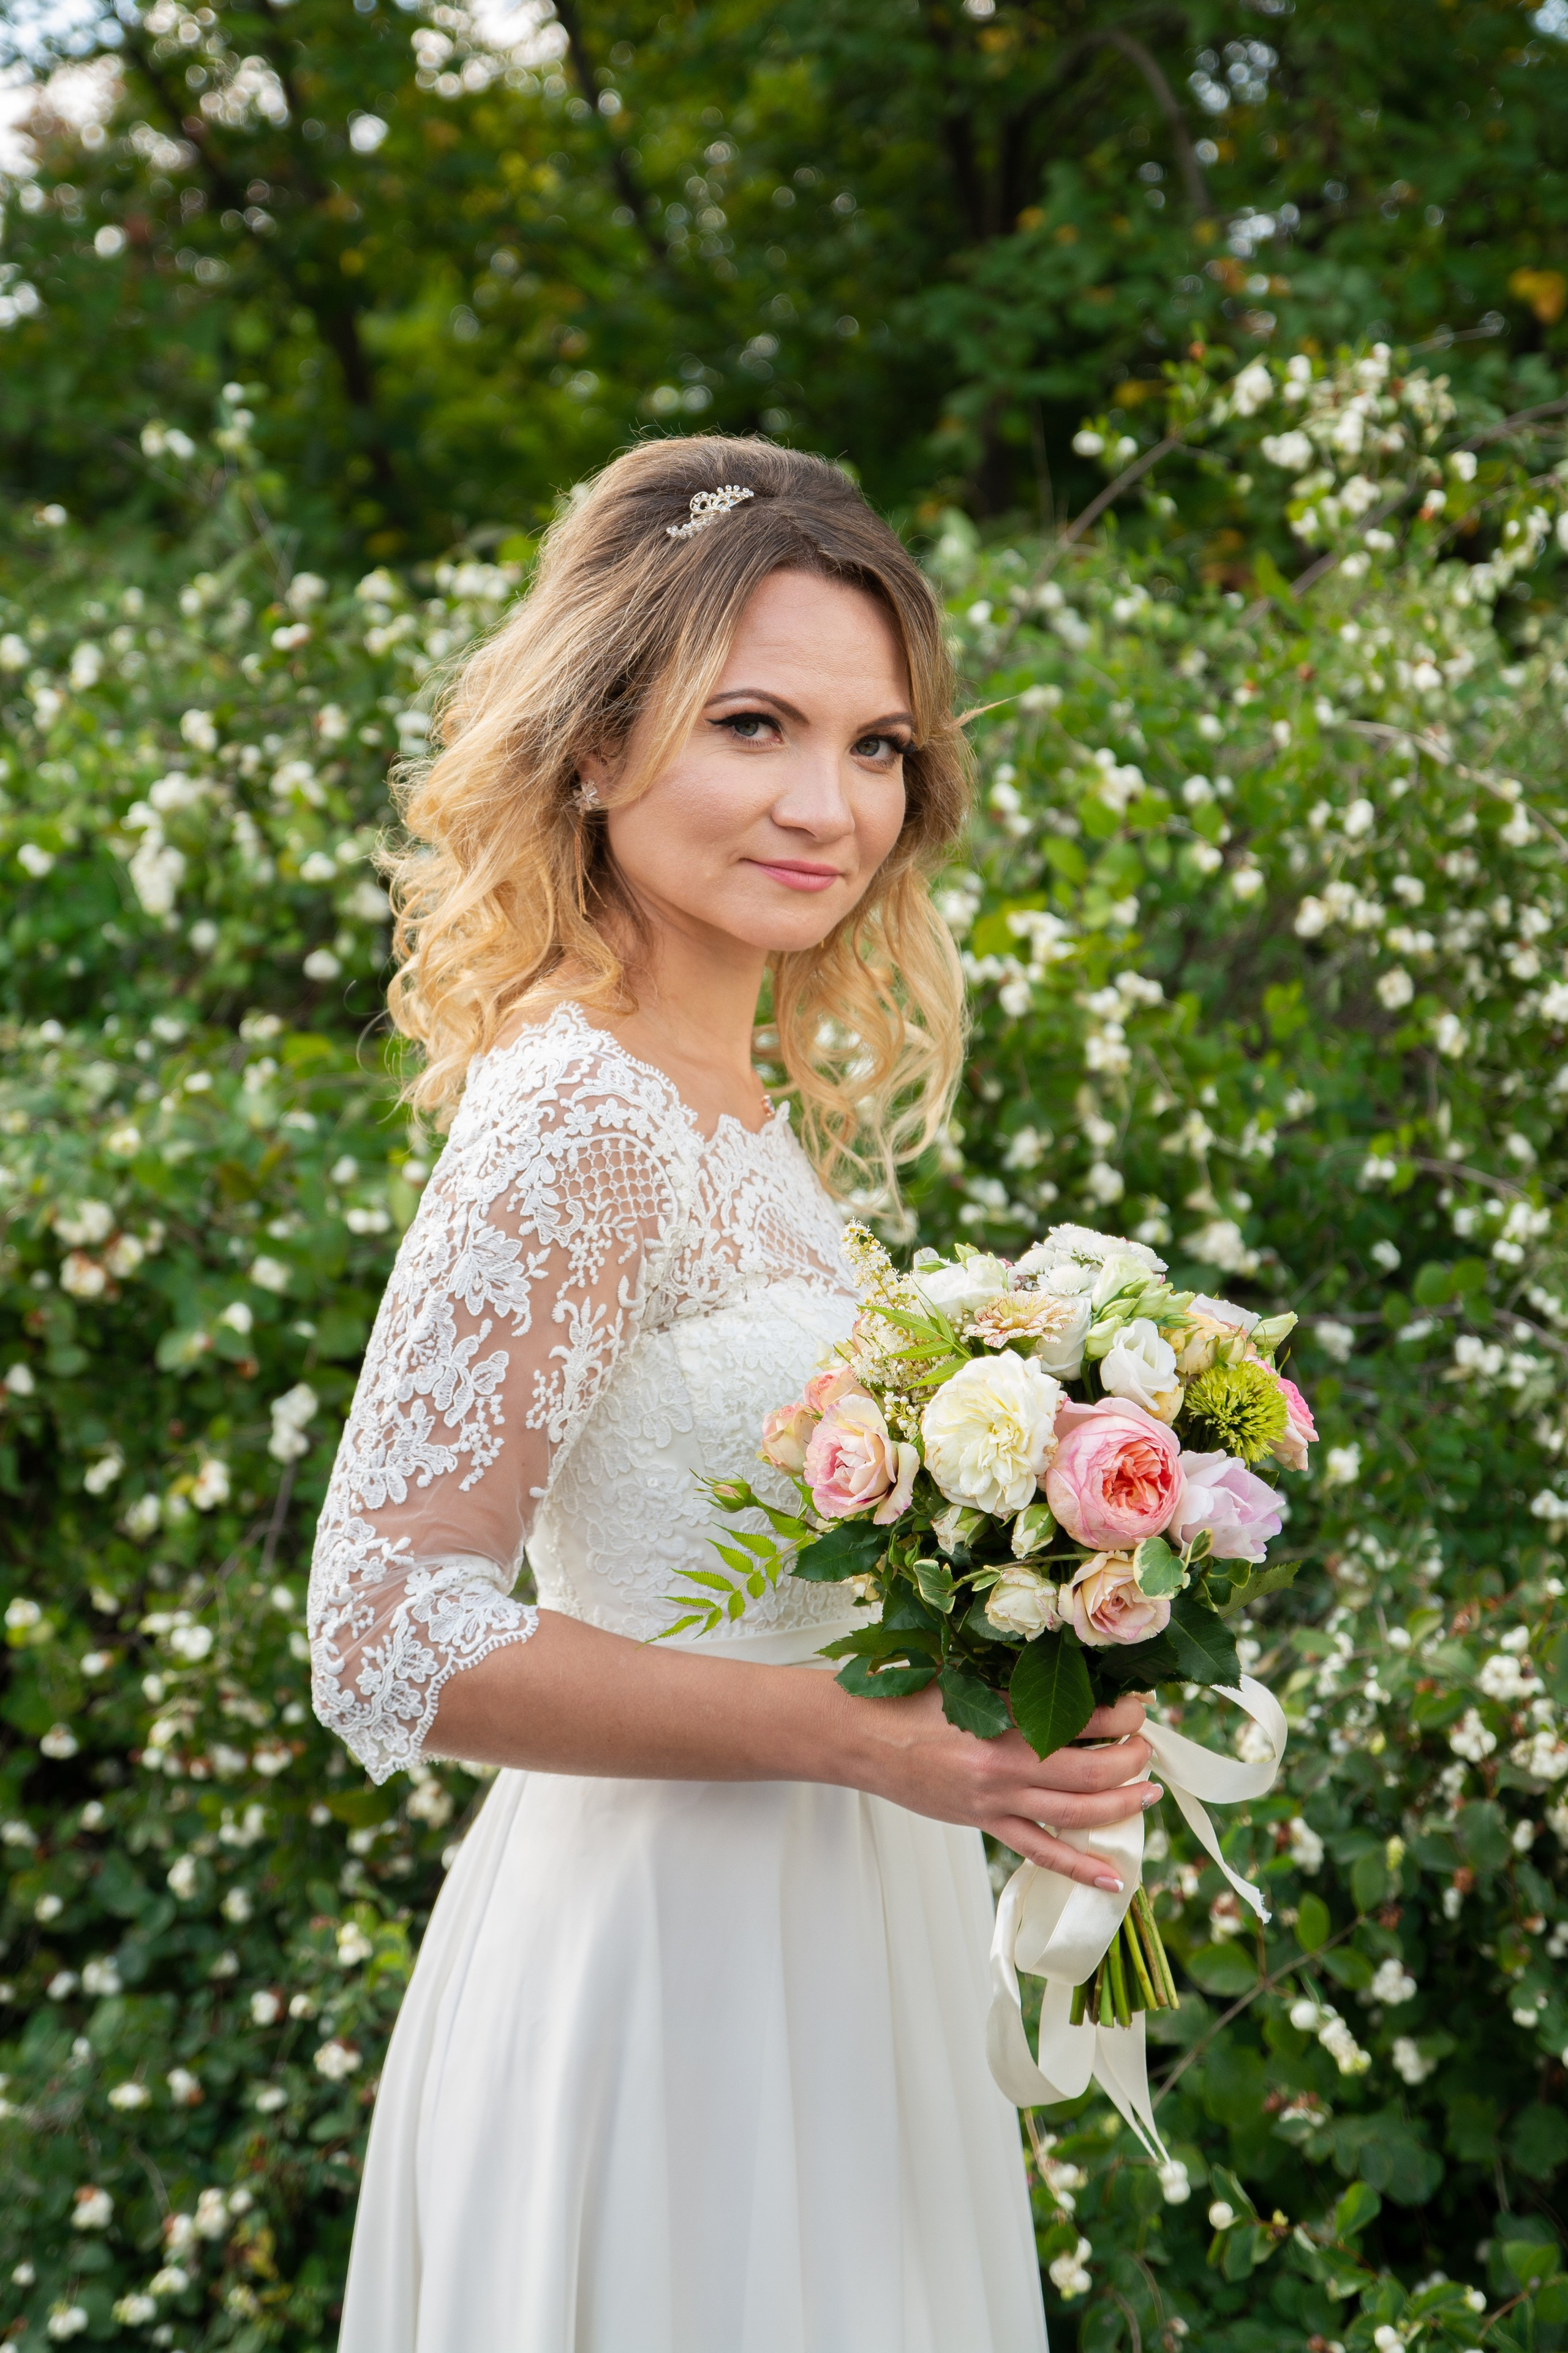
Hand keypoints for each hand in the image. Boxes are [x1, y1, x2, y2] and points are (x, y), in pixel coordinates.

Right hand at [844, 1687, 1158, 1891]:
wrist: (863, 1736)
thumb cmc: (911, 1701)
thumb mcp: (969, 1682)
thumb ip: (1017, 1689)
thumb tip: (1072, 1692)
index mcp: (1004, 1715)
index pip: (1084, 1717)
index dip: (1123, 1715)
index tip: (1137, 1709)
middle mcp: (1006, 1762)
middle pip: (1091, 1770)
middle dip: (1132, 1760)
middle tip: (1147, 1750)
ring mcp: (996, 1799)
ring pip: (1076, 1812)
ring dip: (1122, 1805)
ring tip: (1147, 1793)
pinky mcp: (985, 1823)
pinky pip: (1040, 1851)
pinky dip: (1081, 1867)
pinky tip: (1115, 1877)